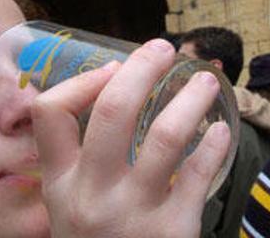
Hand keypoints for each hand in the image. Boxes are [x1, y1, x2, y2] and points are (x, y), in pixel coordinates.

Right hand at [32, 39, 230, 237]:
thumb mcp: (67, 210)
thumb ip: (76, 163)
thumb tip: (112, 90)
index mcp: (60, 184)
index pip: (49, 113)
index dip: (81, 80)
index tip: (113, 68)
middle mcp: (91, 195)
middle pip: (113, 111)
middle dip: (142, 69)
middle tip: (164, 49)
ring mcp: (133, 214)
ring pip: (167, 135)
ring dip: (191, 98)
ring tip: (206, 81)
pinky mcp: (173, 232)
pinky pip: (201, 174)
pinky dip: (215, 144)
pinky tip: (220, 131)